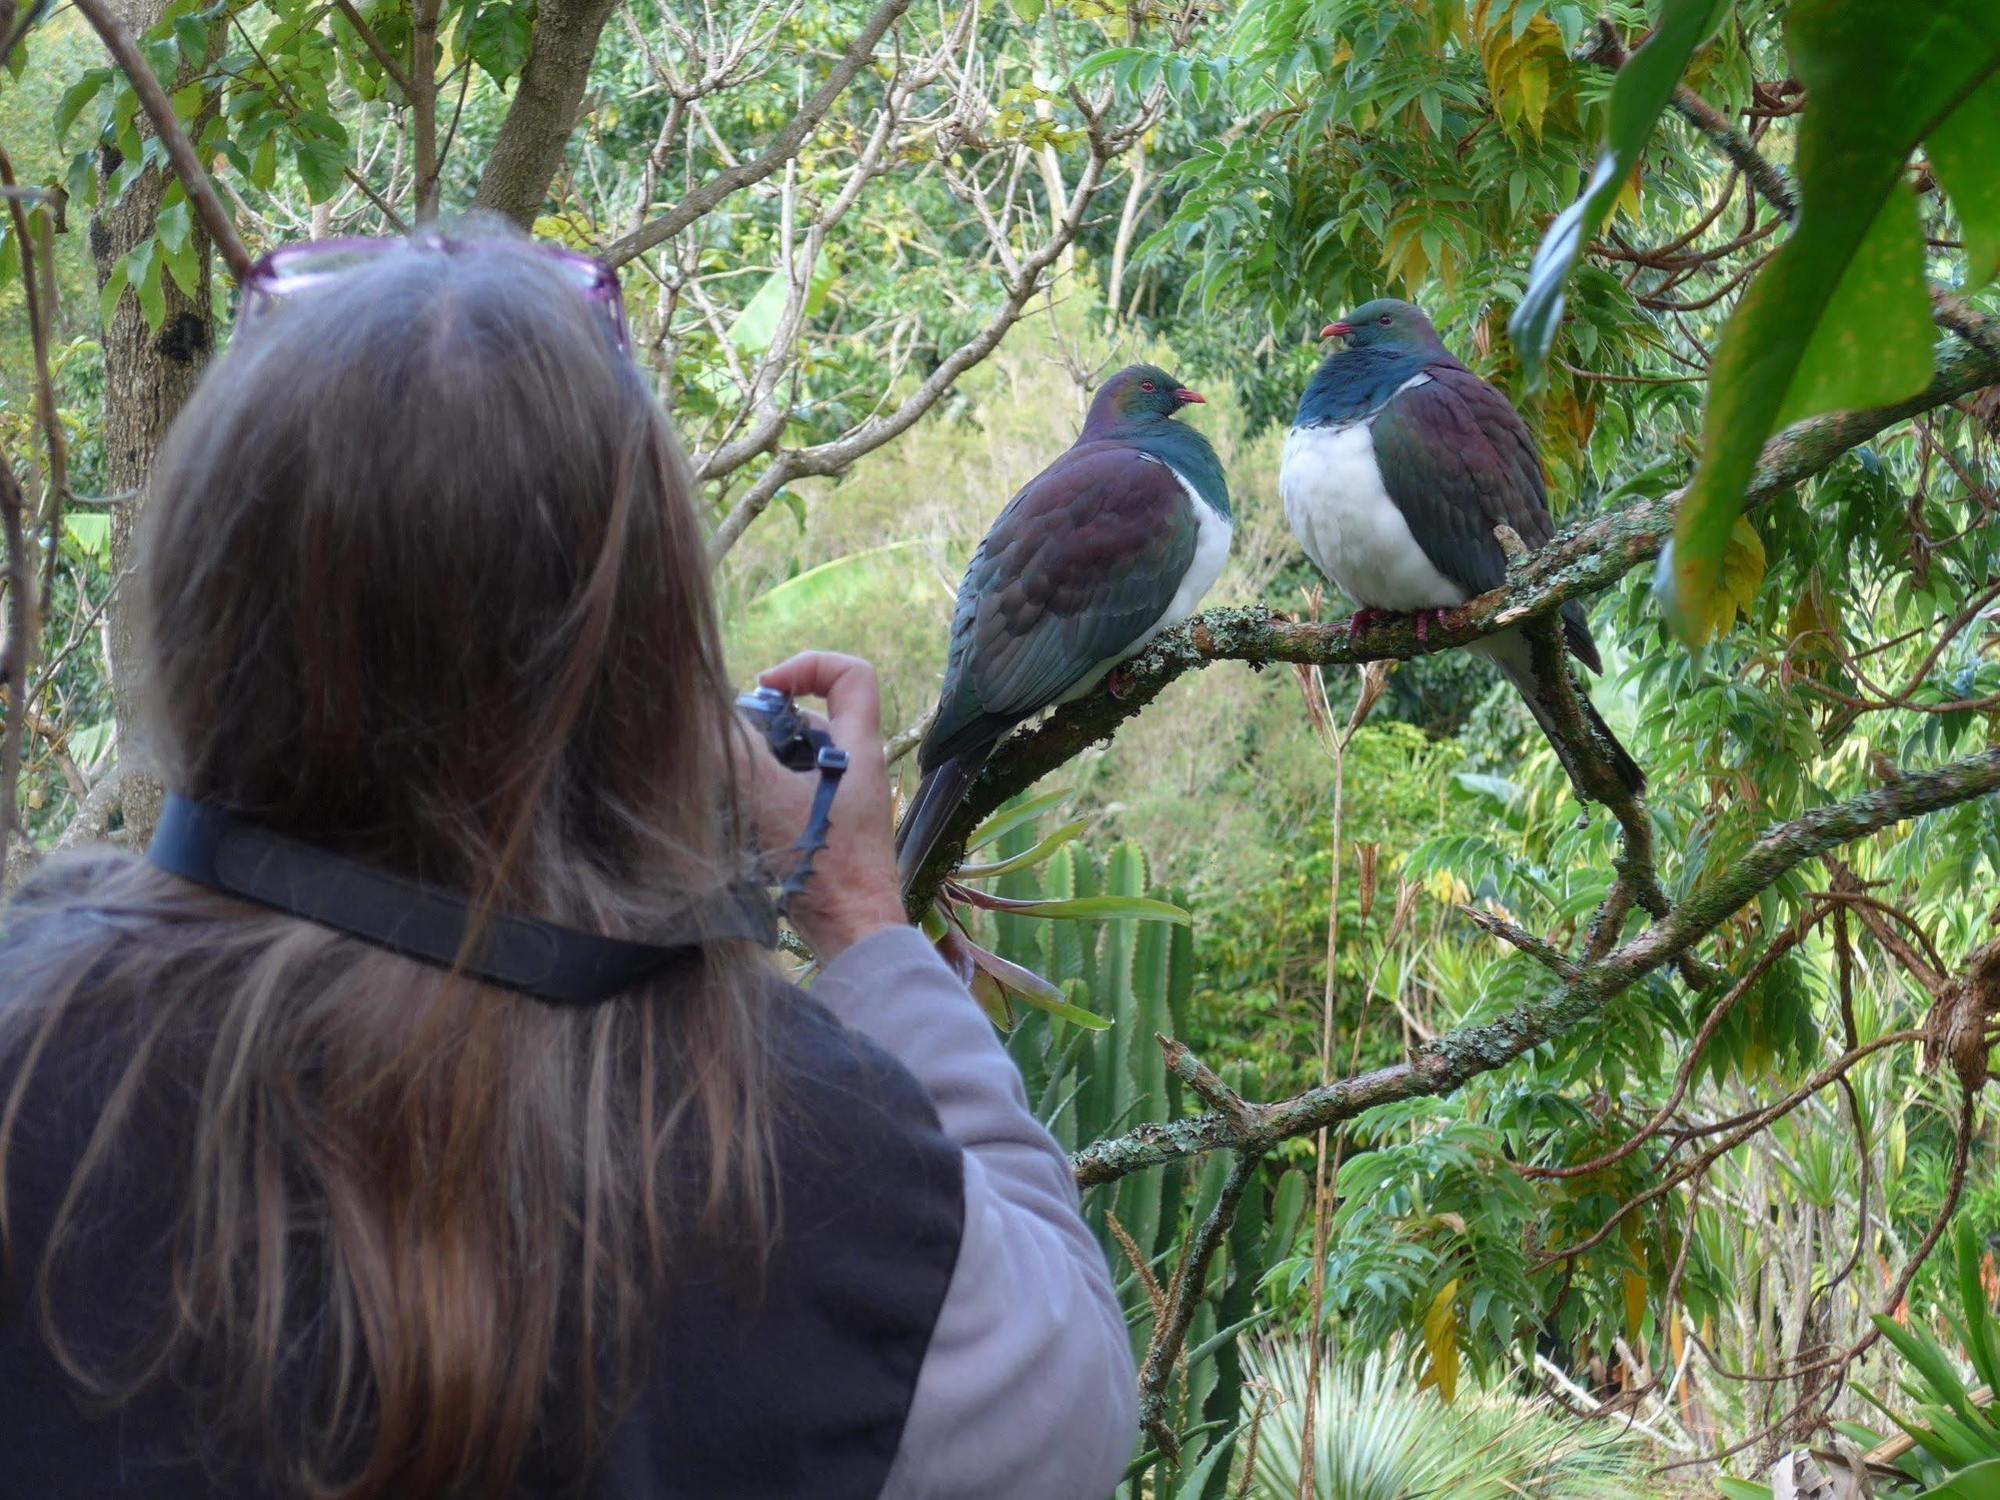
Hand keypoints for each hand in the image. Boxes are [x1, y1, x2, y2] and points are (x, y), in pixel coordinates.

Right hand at [739, 651, 906, 960]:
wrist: (855, 935)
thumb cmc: (826, 867)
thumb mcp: (772, 799)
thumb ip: (739, 752)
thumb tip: (706, 715)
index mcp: (858, 748)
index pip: (852, 674)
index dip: (810, 665)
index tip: (767, 689)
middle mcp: (856, 769)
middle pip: (813, 718)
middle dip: (767, 724)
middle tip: (731, 745)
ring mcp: (844, 802)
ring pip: (798, 760)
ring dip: (760, 764)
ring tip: (726, 784)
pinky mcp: (830, 832)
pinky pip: (793, 796)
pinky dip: (764, 797)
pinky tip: (735, 818)